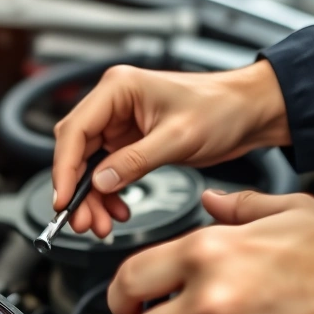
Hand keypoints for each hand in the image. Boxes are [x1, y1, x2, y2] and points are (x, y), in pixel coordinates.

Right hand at [52, 61, 289, 237]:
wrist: (250, 112)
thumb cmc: (222, 108)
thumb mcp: (178, 138)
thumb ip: (135, 161)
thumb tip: (100, 182)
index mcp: (118, 88)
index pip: (75, 131)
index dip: (64, 169)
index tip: (62, 201)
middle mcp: (114, 103)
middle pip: (77, 151)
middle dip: (78, 190)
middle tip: (82, 222)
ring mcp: (121, 123)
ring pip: (90, 166)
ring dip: (92, 198)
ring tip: (102, 225)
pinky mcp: (131, 141)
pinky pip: (108, 172)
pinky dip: (110, 194)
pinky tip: (120, 211)